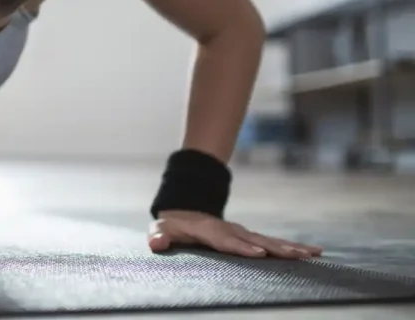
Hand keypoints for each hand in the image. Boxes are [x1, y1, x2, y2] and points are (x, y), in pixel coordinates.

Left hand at [149, 210, 322, 258]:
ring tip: (312, 254)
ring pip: (269, 240)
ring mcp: (243, 233)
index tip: (258, 253)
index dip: (241, 246)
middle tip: (295, 255)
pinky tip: (313, 253)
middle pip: (255, 239)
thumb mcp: (161, 229)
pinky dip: (293, 247)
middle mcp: (231, 230)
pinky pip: (274, 243)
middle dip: (275, 248)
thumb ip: (158, 235)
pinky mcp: (251, 238)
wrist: (185, 213)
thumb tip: (156, 242)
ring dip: (290, 247)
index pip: (227, 240)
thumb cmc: (172, 226)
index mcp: (210, 231)